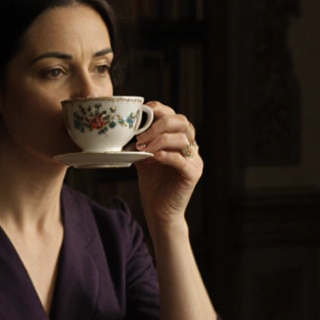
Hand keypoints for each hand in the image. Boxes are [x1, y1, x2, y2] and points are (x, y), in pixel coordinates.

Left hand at [132, 101, 201, 226]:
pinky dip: (167, 155)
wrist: (159, 209)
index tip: (143, 111)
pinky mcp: (193, 174)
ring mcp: (194, 160)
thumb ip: (140, 142)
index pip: (175, 116)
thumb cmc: (152, 182)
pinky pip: (182, 160)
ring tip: (142, 148)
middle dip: (159, 124)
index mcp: (180, 139)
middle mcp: (191, 147)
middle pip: (182, 122)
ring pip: (182, 140)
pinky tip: (154, 156)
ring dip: (159, 140)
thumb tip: (125, 127)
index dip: (161, 110)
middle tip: (140, 136)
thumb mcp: (143, 157)